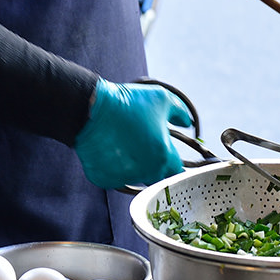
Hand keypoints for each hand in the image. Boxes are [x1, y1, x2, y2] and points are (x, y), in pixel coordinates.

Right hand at [74, 78, 191, 188]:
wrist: (91, 108)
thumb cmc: (128, 103)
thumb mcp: (162, 99)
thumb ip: (180, 113)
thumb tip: (187, 122)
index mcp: (162, 156)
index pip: (176, 170)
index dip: (172, 162)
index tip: (166, 155)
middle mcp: (145, 171)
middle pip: (156, 177)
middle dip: (153, 166)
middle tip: (142, 148)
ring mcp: (123, 177)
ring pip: (134, 178)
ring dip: (133, 167)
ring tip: (123, 145)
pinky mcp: (103, 179)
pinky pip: (113, 178)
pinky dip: (112, 168)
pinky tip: (108, 151)